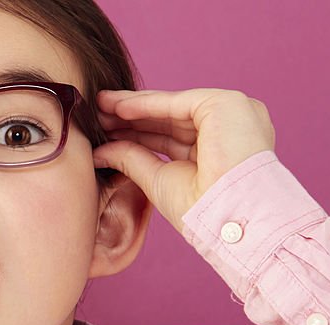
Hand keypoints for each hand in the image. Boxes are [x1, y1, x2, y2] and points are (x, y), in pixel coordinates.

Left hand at [92, 88, 275, 232]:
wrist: (227, 217)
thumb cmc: (201, 210)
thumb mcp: (158, 180)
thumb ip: (132, 159)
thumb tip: (100, 152)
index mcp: (221, 150)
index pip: (172, 137)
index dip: (137, 133)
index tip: (106, 132)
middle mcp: (230, 129)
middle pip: (170, 120)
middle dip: (131, 118)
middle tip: (97, 115)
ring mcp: (232, 114)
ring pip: (171, 108)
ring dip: (132, 108)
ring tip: (100, 107)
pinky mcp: (226, 104)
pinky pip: (175, 102)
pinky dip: (144, 104)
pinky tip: (116, 106)